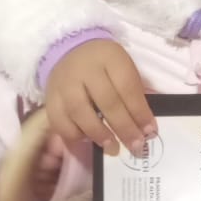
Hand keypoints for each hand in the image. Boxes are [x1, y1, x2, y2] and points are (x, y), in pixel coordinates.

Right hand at [45, 40, 154, 156]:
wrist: (69, 51)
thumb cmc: (104, 65)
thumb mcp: (122, 68)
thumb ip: (133, 93)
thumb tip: (145, 127)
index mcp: (109, 57)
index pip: (127, 87)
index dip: (140, 112)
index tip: (150, 132)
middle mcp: (85, 70)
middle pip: (106, 102)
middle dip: (124, 128)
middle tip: (136, 146)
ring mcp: (64, 84)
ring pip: (80, 113)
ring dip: (99, 134)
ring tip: (114, 148)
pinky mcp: (50, 99)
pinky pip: (60, 122)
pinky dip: (75, 135)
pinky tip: (89, 140)